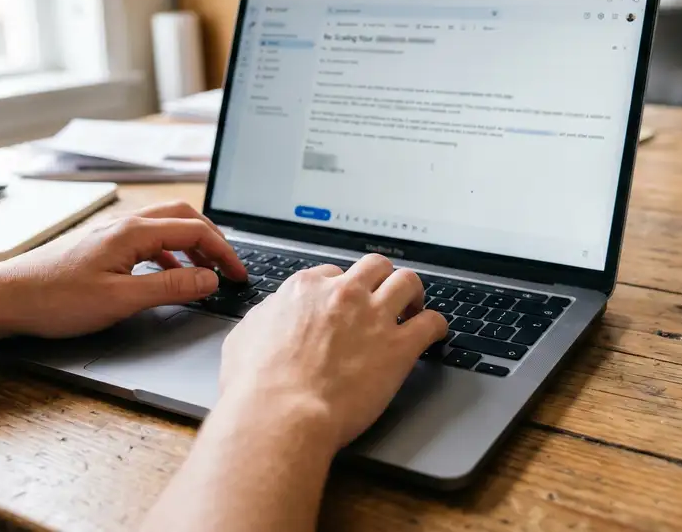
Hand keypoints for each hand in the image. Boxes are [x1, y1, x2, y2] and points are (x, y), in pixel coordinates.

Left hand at [0, 201, 246, 340]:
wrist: (7, 297)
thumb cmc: (56, 299)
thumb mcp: (121, 300)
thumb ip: (171, 288)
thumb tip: (209, 280)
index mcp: (134, 232)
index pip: (195, 231)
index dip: (224, 252)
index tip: (239, 274)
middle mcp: (125, 225)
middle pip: (184, 218)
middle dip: (212, 240)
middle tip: (229, 267)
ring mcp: (113, 233)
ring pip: (166, 226)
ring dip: (192, 245)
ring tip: (206, 272)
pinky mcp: (102, 246)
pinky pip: (148, 239)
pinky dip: (170, 253)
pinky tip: (169, 276)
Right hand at [217, 254, 448, 449]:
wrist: (281, 415)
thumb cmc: (256, 386)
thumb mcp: (244, 337)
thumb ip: (265, 318)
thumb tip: (272, 315)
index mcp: (305, 289)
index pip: (333, 274)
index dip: (342, 289)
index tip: (346, 303)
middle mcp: (343, 295)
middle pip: (375, 266)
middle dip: (381, 279)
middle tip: (384, 296)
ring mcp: (374, 317)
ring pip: (408, 282)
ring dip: (413, 293)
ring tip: (414, 307)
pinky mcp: (399, 347)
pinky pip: (432, 323)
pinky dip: (437, 326)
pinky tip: (435, 334)